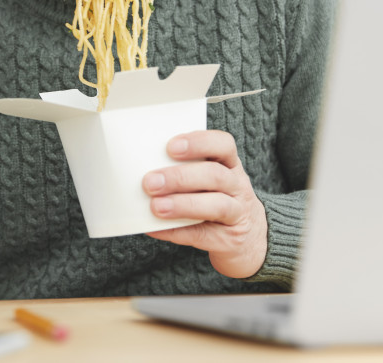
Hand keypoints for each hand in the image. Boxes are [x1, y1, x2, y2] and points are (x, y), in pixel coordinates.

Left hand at [142, 130, 267, 278]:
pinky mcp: (230, 240)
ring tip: (156, 207)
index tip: (170, 147)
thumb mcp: (208, 179)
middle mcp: (238, 186)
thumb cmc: (215, 198)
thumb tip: (135, 168)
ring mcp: (238, 214)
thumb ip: (183, 169)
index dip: (199, 143)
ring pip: (217, 205)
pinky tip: (154, 228)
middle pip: (215, 176)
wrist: (248, 238)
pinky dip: (176, 231)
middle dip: (180, 177)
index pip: (223, 144)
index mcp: (229, 164)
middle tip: (150, 182)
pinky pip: (203, 234)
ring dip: (182, 205)